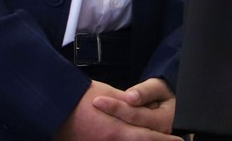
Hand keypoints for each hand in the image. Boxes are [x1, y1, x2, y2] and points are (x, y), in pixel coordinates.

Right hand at [55, 80, 179, 139]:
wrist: (52, 107)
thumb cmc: (80, 97)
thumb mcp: (109, 95)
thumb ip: (127, 104)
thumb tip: (140, 107)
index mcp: (118, 130)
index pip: (148, 137)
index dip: (165, 140)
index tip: (179, 140)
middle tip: (173, 140)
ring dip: (139, 140)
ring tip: (154, 138)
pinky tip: (128, 137)